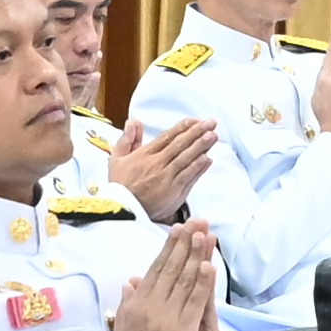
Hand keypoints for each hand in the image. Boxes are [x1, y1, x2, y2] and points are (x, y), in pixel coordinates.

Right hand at [102, 110, 218, 220]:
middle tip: (211, 123)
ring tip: (213, 135)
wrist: (121, 210)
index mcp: (144, 154)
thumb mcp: (116, 159)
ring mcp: (166, 178)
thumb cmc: (120, 186)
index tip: (195, 120)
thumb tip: (133, 121)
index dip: (183, 127)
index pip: (167, 136)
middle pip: (180, 144)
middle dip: (197, 132)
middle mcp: (157, 164)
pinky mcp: (173, 192)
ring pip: (186, 159)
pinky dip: (198, 167)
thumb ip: (127, 139)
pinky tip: (207, 158)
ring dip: (201, 146)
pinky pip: (188, 177)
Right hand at [109, 221, 224, 330]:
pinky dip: (202, 284)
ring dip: (196, 256)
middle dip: (184, 244)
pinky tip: (208, 266)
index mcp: (135, 308)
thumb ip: (128, 306)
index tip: (177, 230)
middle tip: (196, 221)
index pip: (154, 272)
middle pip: (170, 270)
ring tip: (204, 234)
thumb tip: (131, 281)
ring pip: (183, 282)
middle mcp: (150, 309)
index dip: (168, 249)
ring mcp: (166, 320)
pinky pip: (194, 303)